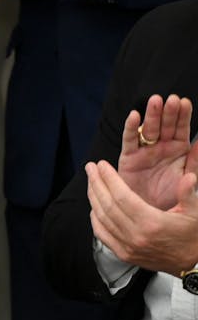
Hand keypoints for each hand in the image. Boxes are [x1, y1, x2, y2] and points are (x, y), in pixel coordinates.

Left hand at [87, 158, 197, 276]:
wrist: (195, 265)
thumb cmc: (194, 237)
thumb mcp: (196, 214)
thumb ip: (189, 194)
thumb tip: (188, 177)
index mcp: (152, 223)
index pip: (122, 196)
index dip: (109, 179)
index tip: (101, 165)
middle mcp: (136, 236)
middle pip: (107, 205)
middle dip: (96, 183)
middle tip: (90, 168)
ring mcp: (128, 247)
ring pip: (101, 219)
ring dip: (93, 198)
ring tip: (91, 182)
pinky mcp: (124, 255)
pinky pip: (102, 235)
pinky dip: (95, 219)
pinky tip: (93, 207)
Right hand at [116, 95, 197, 209]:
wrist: (152, 220)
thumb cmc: (173, 201)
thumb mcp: (190, 180)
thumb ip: (196, 162)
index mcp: (178, 152)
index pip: (182, 130)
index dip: (183, 116)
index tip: (184, 102)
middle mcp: (161, 148)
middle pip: (165, 126)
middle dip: (168, 113)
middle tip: (171, 100)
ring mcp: (144, 152)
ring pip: (148, 130)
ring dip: (152, 115)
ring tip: (155, 101)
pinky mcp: (129, 158)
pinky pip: (130, 141)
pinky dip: (131, 128)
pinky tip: (134, 116)